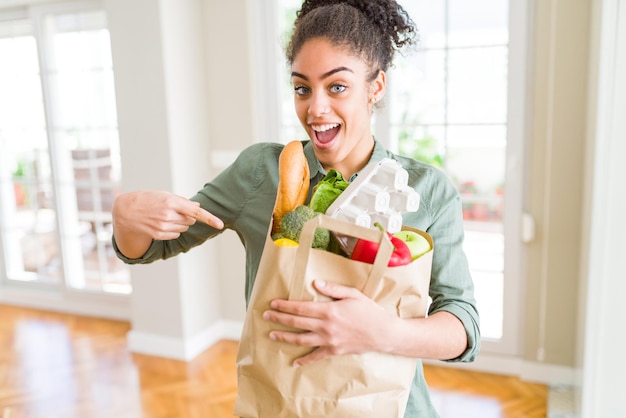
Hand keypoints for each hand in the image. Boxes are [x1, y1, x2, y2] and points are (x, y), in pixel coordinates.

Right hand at [112, 190, 222, 257]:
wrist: (126, 211)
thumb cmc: (147, 199)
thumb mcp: (164, 194)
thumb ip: (182, 201)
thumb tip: (198, 206)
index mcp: (171, 202)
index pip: (196, 212)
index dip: (210, 218)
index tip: (220, 224)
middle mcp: (168, 216)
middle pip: (191, 220)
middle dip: (188, 215)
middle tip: (174, 210)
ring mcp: (163, 227)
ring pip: (184, 227)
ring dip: (180, 222)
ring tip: (165, 216)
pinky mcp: (160, 235)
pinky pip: (176, 234)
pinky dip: (173, 229)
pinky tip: (161, 223)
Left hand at [263, 280, 395, 367]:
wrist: (384, 334)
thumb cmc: (370, 311)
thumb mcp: (353, 294)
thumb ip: (333, 289)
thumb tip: (315, 283)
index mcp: (329, 310)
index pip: (301, 307)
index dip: (285, 305)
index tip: (273, 303)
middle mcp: (326, 326)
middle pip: (297, 322)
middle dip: (279, 318)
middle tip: (266, 315)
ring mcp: (329, 341)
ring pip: (301, 339)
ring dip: (285, 337)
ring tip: (272, 335)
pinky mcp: (334, 351)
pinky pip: (315, 356)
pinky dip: (304, 360)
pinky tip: (294, 362)